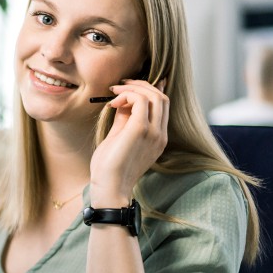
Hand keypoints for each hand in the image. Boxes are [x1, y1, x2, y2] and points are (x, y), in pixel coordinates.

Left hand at [89, 79, 168, 204]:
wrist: (109, 187)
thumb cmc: (110, 167)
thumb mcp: (119, 138)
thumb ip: (124, 119)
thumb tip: (123, 101)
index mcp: (157, 137)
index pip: (163, 105)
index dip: (150, 89)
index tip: (130, 85)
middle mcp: (160, 134)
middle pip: (161, 97)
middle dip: (141, 85)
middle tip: (120, 85)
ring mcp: (153, 132)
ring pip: (155, 96)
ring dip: (133, 88)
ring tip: (114, 92)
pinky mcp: (140, 130)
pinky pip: (140, 100)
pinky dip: (127, 95)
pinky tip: (114, 103)